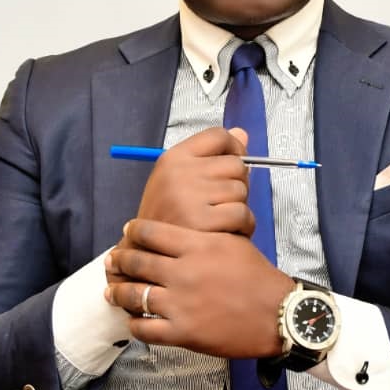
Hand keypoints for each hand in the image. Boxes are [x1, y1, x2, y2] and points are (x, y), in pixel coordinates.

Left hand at [105, 218, 294, 358]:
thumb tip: (182, 229)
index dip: (133, 232)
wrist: (277, 313)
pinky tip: (133, 320)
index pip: (151, 233)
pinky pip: (145, 329)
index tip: (127, 231)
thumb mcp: (232, 242)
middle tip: (112, 259)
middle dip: (119, 259)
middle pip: (137, 262)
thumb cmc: (258, 276)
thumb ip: (202, 236)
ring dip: (118, 292)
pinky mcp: (183, 333)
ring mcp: (180, 304)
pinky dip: (134, 324)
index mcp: (196, 245)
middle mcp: (183, 272)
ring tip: (111, 291)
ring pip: (134, 296)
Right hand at [133, 126, 253, 235]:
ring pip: (241, 190)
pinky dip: (243, 225)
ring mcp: (188, 197)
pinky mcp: (201, 223)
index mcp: (173, 157)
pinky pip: (242, 214)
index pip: (218, 136)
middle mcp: (179, 172)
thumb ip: (211, 156)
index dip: (235, 148)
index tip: (234, 165)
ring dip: (240, 207)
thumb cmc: (167, 216)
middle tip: (222, 201)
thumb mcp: (179, 178)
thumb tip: (242, 134)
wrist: (145, 255)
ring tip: (222, 219)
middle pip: (235, 164)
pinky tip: (229, 231)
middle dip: (237, 183)